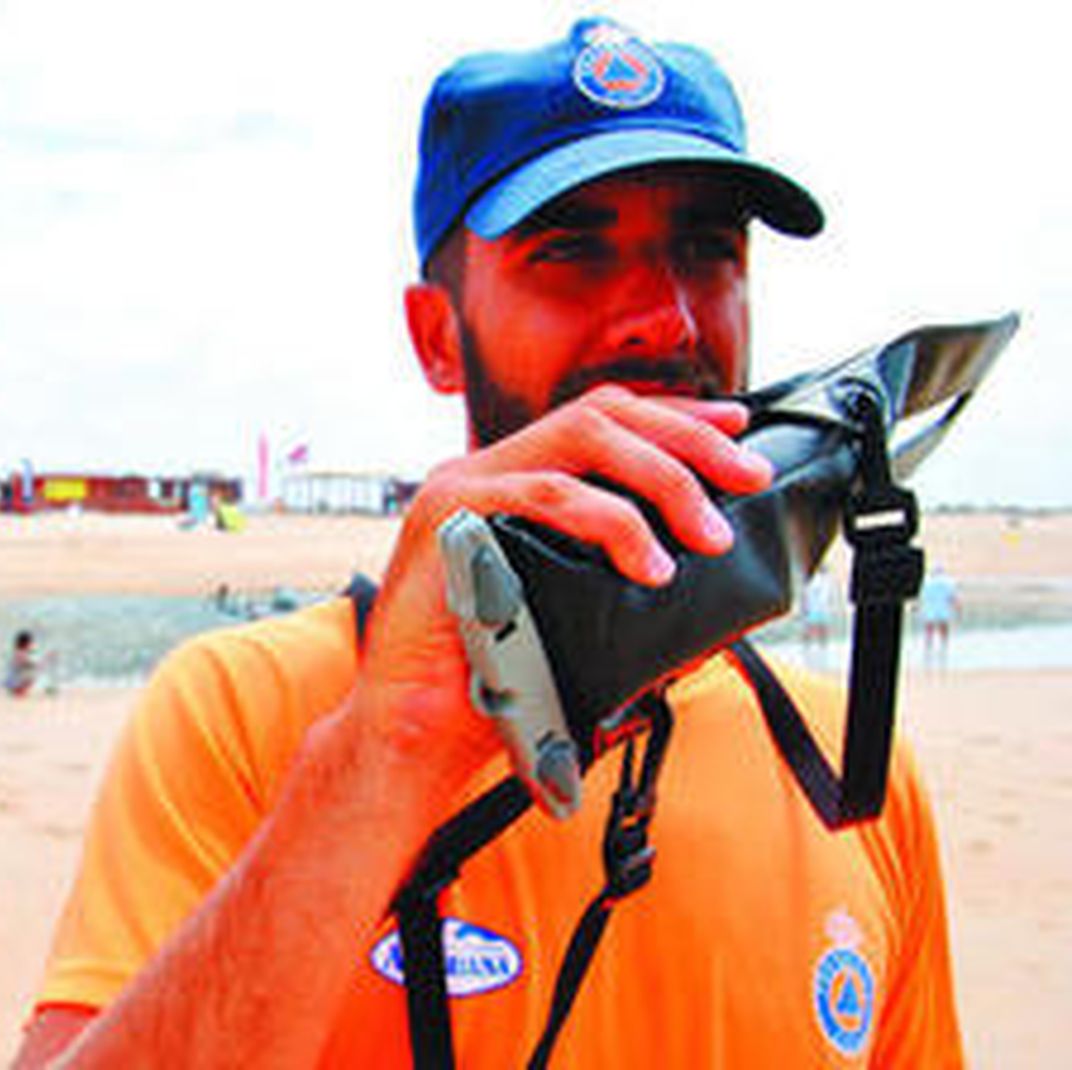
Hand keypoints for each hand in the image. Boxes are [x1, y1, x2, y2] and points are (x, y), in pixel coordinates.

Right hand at [350, 386, 774, 803]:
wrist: (412, 731)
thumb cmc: (486, 684)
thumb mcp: (574, 620)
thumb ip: (624, 585)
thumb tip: (711, 580)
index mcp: (510, 484)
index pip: (602, 420)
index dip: (675, 417)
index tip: (738, 429)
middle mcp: (484, 470)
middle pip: (601, 413)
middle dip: (687, 441)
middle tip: (746, 481)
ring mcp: (461, 485)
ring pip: (580, 438)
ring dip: (662, 479)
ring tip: (707, 535)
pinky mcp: (447, 514)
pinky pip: (544, 494)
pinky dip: (608, 521)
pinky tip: (647, 562)